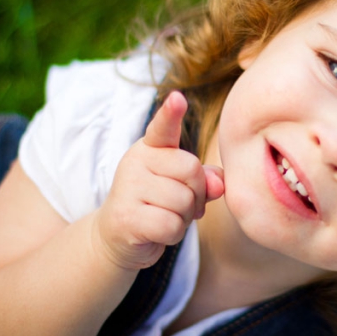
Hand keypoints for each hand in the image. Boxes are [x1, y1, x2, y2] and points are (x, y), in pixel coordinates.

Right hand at [93, 91, 223, 269]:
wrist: (117, 237)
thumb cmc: (157, 205)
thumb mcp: (182, 186)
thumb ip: (204, 178)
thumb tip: (219, 184)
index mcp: (152, 148)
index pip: (163, 128)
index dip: (171, 114)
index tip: (177, 98)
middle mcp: (136, 161)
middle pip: (191, 171)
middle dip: (196, 194)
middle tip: (179, 205)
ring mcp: (128, 188)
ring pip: (183, 201)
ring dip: (184, 217)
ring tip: (165, 217)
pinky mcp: (126, 217)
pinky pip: (171, 225)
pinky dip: (173, 234)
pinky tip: (157, 232)